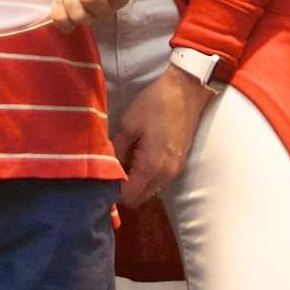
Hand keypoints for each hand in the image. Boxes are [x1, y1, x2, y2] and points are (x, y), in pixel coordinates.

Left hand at [114, 65, 210, 207]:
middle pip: (139, 199)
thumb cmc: (155, 104)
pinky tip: (140, 155)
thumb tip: (107, 170)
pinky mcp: (180, 163)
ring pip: (149, 191)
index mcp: (151, 168)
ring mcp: (175, 171)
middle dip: (124, 190)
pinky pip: (159, 181)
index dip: (112, 191)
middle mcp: (166, 176)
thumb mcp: (128, 125)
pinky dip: (147, 176)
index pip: (128, 198)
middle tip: (112, 168)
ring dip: (136, 183)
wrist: (186, 90)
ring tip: (125, 160)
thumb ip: (116, 152)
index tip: (102, 177)